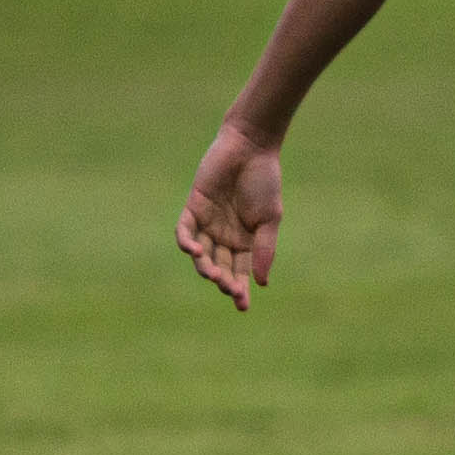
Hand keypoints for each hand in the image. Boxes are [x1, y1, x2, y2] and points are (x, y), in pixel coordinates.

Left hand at [179, 122, 285, 308]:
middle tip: (229, 289)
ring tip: (214, 275)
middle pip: (220, 267)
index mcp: (245, 241)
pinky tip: (196, 251)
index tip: (242, 306)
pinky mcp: (193, 208)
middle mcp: (224, 236)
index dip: (241, 289)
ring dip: (206, 267)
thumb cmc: (264, 181)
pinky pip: (185, 231)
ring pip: (201, 254)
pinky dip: (187, 243)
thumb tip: (262, 282)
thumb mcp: (270, 219)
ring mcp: (207, 223)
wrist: (250, 148)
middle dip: (224, 281)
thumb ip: (264, 249)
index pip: (240, 271)